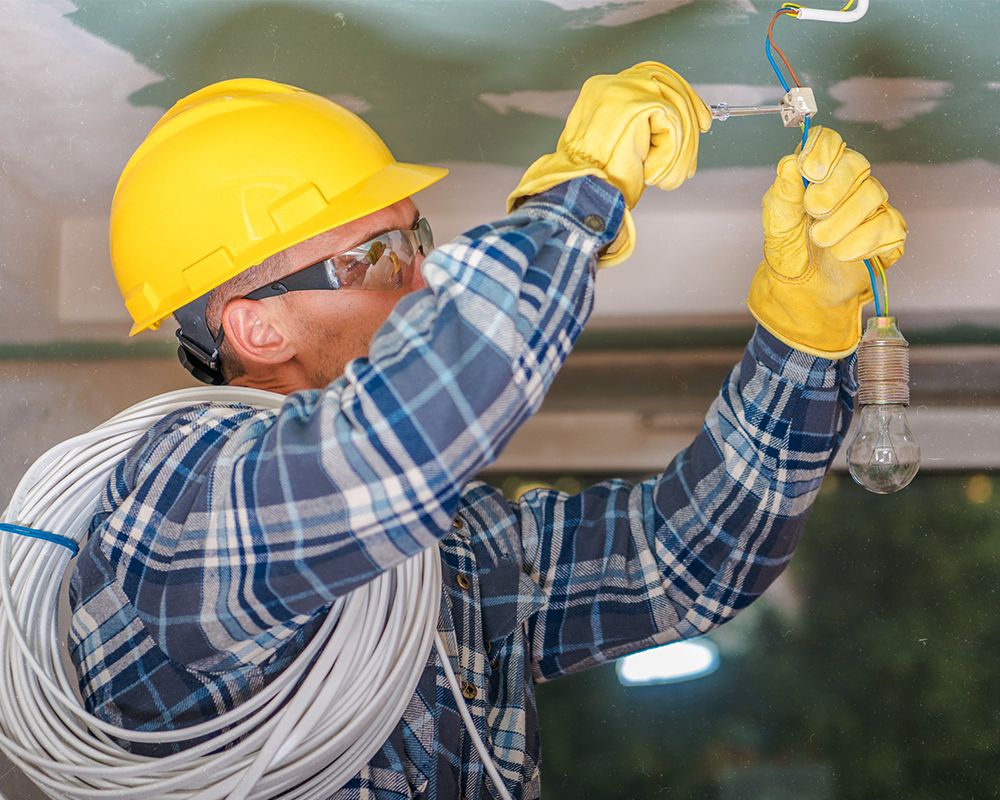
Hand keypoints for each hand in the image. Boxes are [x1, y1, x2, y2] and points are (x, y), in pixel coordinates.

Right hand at [507, 61, 711, 265]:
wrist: (580, 193)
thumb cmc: (593, 179)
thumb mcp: (617, 143)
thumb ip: (639, 127)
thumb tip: (673, 127)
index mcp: (602, 90)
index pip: (651, 76)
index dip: (679, 94)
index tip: (699, 117)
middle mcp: (611, 84)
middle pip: (668, 83)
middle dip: (691, 110)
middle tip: (703, 131)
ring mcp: (624, 90)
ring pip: (675, 106)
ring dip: (679, 146)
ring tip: (665, 175)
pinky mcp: (636, 103)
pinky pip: (673, 123)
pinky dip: (670, 152)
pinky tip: (653, 171)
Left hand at [747, 126, 906, 358]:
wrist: (803, 288)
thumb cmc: (791, 249)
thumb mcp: (776, 223)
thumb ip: (782, 194)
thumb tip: (788, 165)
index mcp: (819, 174)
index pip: (829, 143)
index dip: (822, 151)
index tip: (809, 172)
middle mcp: (849, 184)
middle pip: (856, 164)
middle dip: (833, 189)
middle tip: (813, 211)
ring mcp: (872, 207)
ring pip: (872, 195)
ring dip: (842, 221)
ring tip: (821, 240)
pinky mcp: (888, 232)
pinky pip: (887, 226)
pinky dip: (861, 242)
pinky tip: (843, 253)